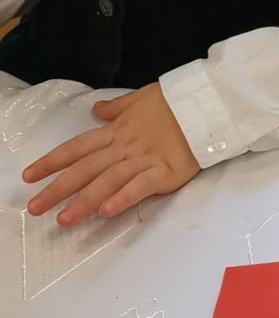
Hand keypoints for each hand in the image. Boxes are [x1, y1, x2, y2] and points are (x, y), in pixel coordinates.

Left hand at [22, 85, 199, 225]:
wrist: (209, 103)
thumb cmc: (176, 101)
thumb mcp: (141, 97)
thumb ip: (117, 107)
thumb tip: (97, 110)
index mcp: (117, 130)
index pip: (77, 147)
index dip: (52, 161)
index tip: (29, 176)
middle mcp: (125, 147)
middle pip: (86, 169)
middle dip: (58, 189)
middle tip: (35, 208)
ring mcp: (145, 160)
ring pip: (108, 181)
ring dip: (84, 201)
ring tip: (64, 219)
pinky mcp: (166, 172)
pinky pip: (141, 187)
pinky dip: (123, 198)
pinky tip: (107, 211)